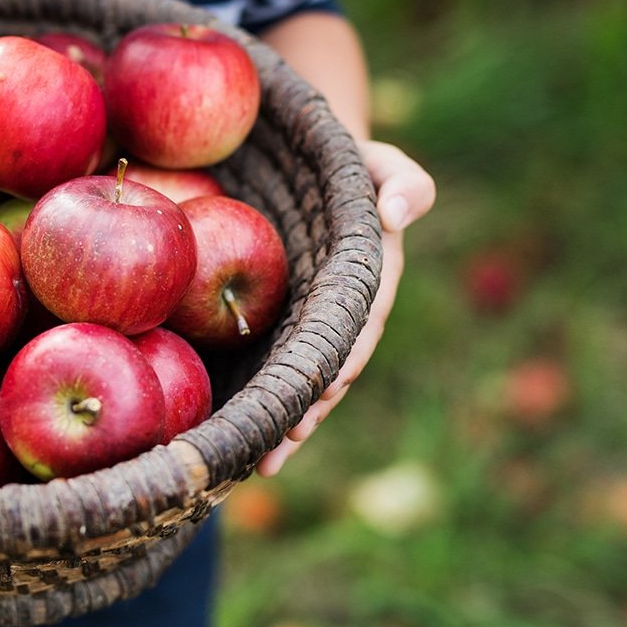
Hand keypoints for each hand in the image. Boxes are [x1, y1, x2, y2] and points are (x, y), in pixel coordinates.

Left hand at [255, 140, 433, 476]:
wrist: (300, 168)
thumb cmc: (343, 164)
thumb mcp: (380, 163)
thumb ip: (403, 181)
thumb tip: (398, 214)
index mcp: (369, 281)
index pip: (359, 324)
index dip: (346, 354)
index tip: (329, 383)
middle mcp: (336, 313)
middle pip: (325, 368)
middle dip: (308, 406)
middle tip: (282, 442)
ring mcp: (302, 324)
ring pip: (293, 379)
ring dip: (279, 420)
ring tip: (257, 463)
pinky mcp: (267, 324)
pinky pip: (259, 363)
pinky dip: (248, 399)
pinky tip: (224, 434)